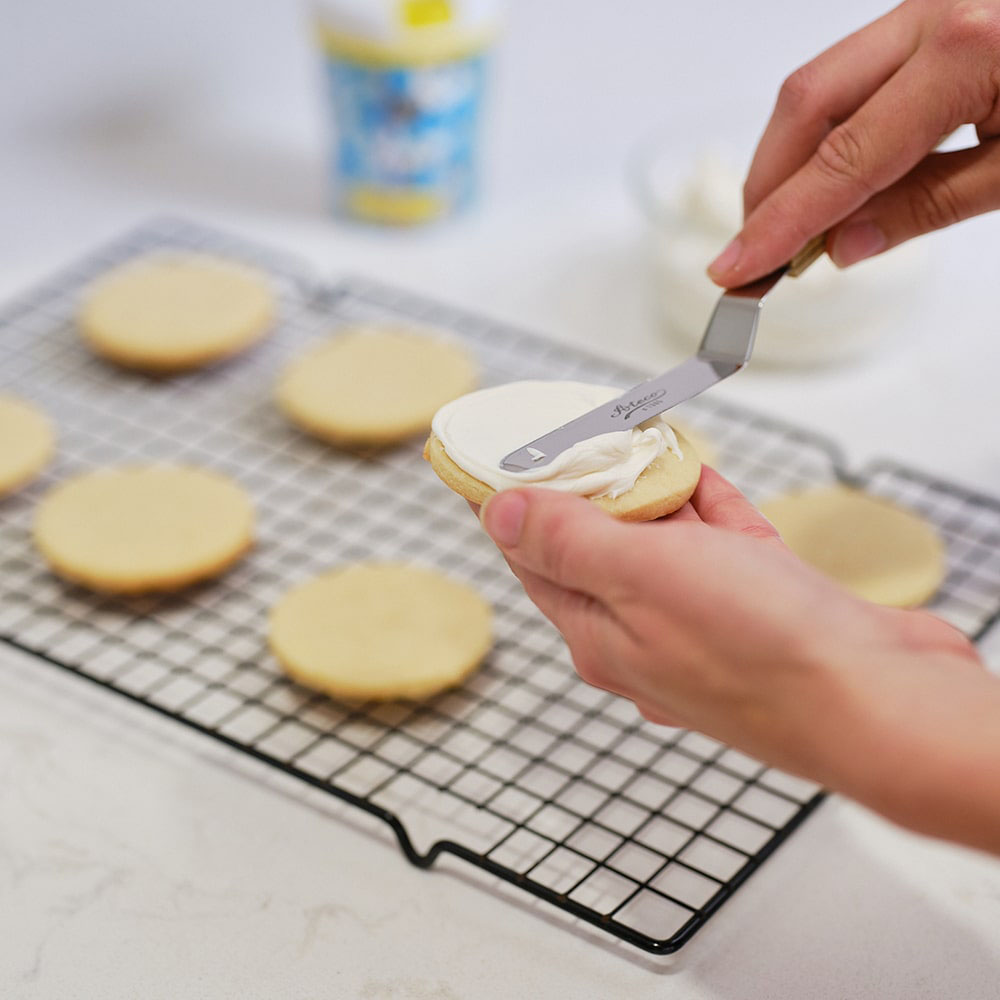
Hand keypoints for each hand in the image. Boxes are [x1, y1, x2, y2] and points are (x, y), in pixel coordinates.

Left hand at [479, 469, 999, 852]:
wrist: (884, 702)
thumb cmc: (759, 648)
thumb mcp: (639, 575)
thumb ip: (567, 541)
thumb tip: (498, 515)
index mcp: (601, 637)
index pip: (536, 563)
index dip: (521, 508)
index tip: (516, 457)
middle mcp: (647, 640)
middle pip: (602, 552)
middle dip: (596, 494)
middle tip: (589, 436)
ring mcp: (708, 631)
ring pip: (666, 550)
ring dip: (657, 497)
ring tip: (645, 444)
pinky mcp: (765, 616)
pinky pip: (724, 554)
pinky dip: (712, 516)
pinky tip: (705, 480)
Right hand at [708, 0, 999, 285]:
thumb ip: (929, 205)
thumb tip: (843, 245)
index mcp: (970, 51)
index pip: (843, 157)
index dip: (780, 223)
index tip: (736, 269)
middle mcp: (939, 14)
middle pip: (807, 103)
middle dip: (767, 187)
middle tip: (754, 256)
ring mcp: (932, 8)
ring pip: (820, 85)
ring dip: (790, 162)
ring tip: (789, 230)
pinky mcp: (934, 17)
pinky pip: (854, 76)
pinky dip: (828, 135)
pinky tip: (832, 185)